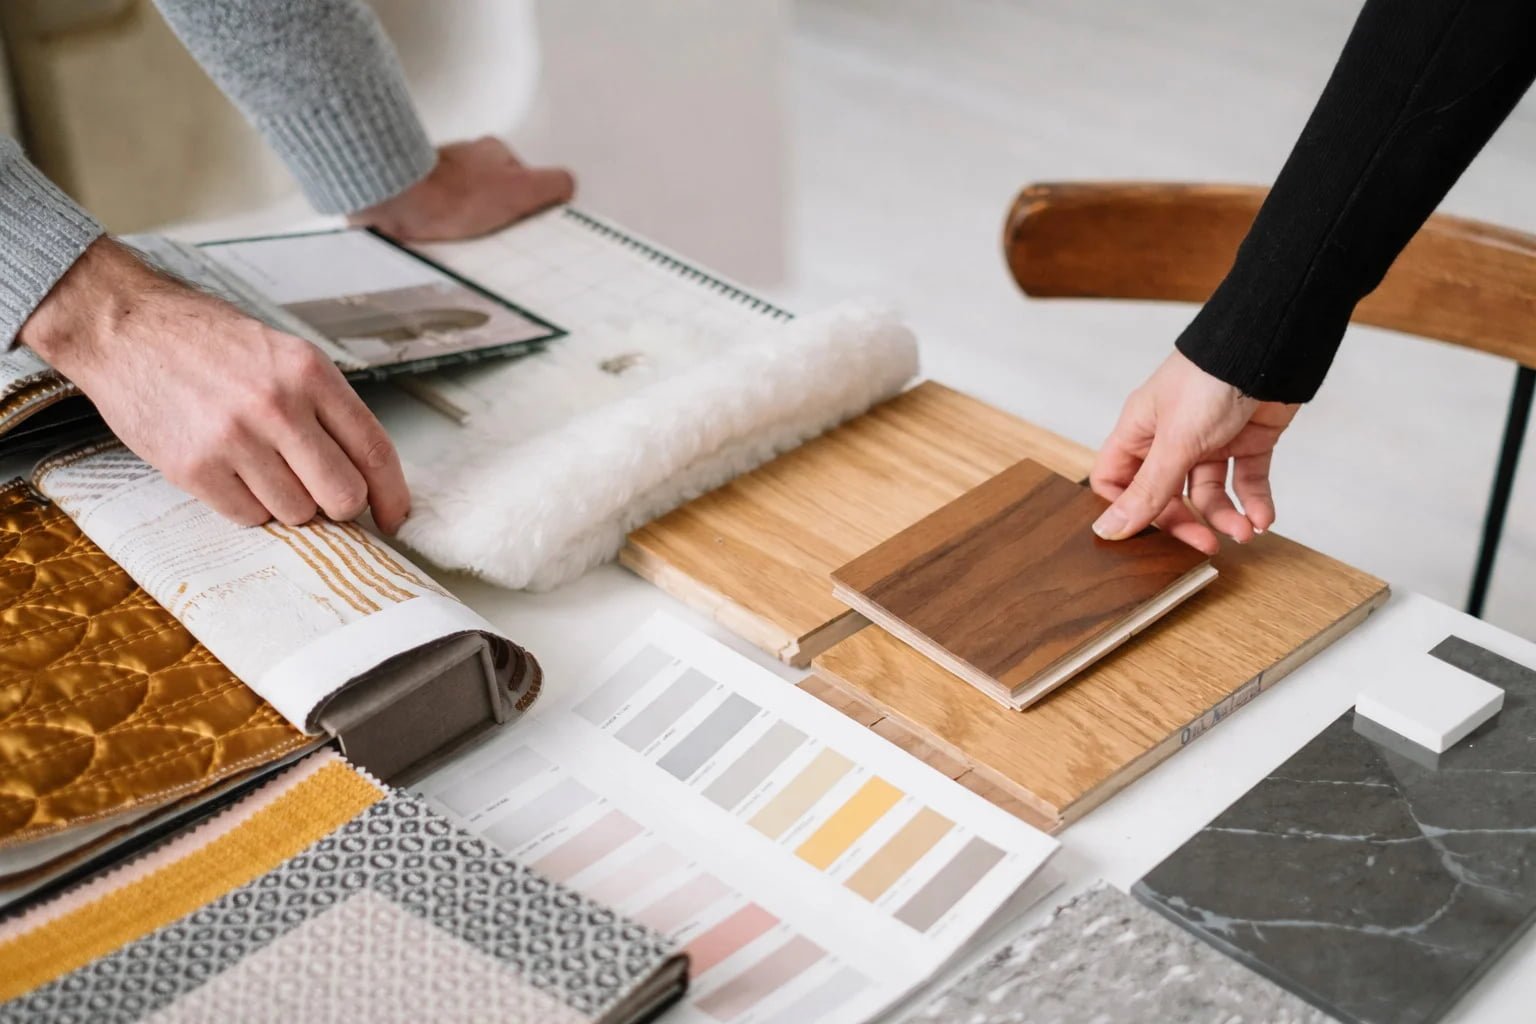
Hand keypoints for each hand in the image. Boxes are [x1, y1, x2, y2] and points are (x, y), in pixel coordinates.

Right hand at [20, 237, 409, 532]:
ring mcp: (234, 439)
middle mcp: (278, 406)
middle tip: (320, 493)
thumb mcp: (283, 353)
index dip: (392, 494)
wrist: (123, 327)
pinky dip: (247, 504)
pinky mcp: (194, 468)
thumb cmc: (207, 342)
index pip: (374, 450)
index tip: (394, 516)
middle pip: (343, 496)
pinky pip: (248, 516)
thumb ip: (325, 407)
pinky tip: (230, 471)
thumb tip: (365, 473)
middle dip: (339, 505)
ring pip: (296, 512)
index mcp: (310, 373)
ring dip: (287, 502)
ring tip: (259, 465)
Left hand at [349, 137, 574, 240]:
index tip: (521, 226)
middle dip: (497, 218)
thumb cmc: (449, 197)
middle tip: (493, 236)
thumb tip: (567, 187)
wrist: (392, 202)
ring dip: (468, 225)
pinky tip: (442, 239)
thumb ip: (552, 185)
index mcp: (493, 152)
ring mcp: (438, 175)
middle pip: (496, 195)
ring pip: (467, 206)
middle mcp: (464, 158)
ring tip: (464, 240)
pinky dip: (443, 228)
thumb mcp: (520, 190)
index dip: (527, 208)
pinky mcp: (415, 195)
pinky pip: (439, 216)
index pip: (526, 183)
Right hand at [1090, 350, 1298, 555]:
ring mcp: (1209, 441)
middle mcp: (1170, 438)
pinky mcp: (1246, 441)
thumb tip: (1108, 530)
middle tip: (1205, 544)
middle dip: (1186, 521)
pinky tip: (1262, 517)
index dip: (1128, 509)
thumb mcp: (1175, 442)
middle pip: (1165, 495)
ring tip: (1245, 531)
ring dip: (1226, 516)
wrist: (1270, 347)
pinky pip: (1246, 482)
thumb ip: (1146, 491)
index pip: (1116, 480)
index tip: (1146, 536)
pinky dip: (1255, 502)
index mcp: (1139, 431)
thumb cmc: (1210, 378)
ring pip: (1209, 493)